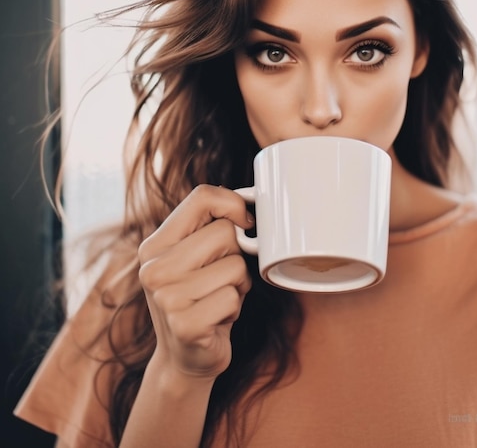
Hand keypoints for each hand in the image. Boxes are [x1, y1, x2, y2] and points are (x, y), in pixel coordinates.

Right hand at [138, 185, 252, 381]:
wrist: (185, 358)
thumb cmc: (200, 298)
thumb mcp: (195, 258)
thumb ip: (211, 226)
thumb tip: (245, 199)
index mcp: (155, 245)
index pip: (201, 197)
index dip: (233, 204)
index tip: (243, 223)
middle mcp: (153, 268)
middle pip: (225, 232)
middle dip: (237, 254)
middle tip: (222, 277)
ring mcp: (166, 298)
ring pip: (235, 265)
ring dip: (238, 284)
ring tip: (218, 298)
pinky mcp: (185, 325)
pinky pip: (234, 297)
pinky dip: (235, 307)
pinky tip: (217, 319)